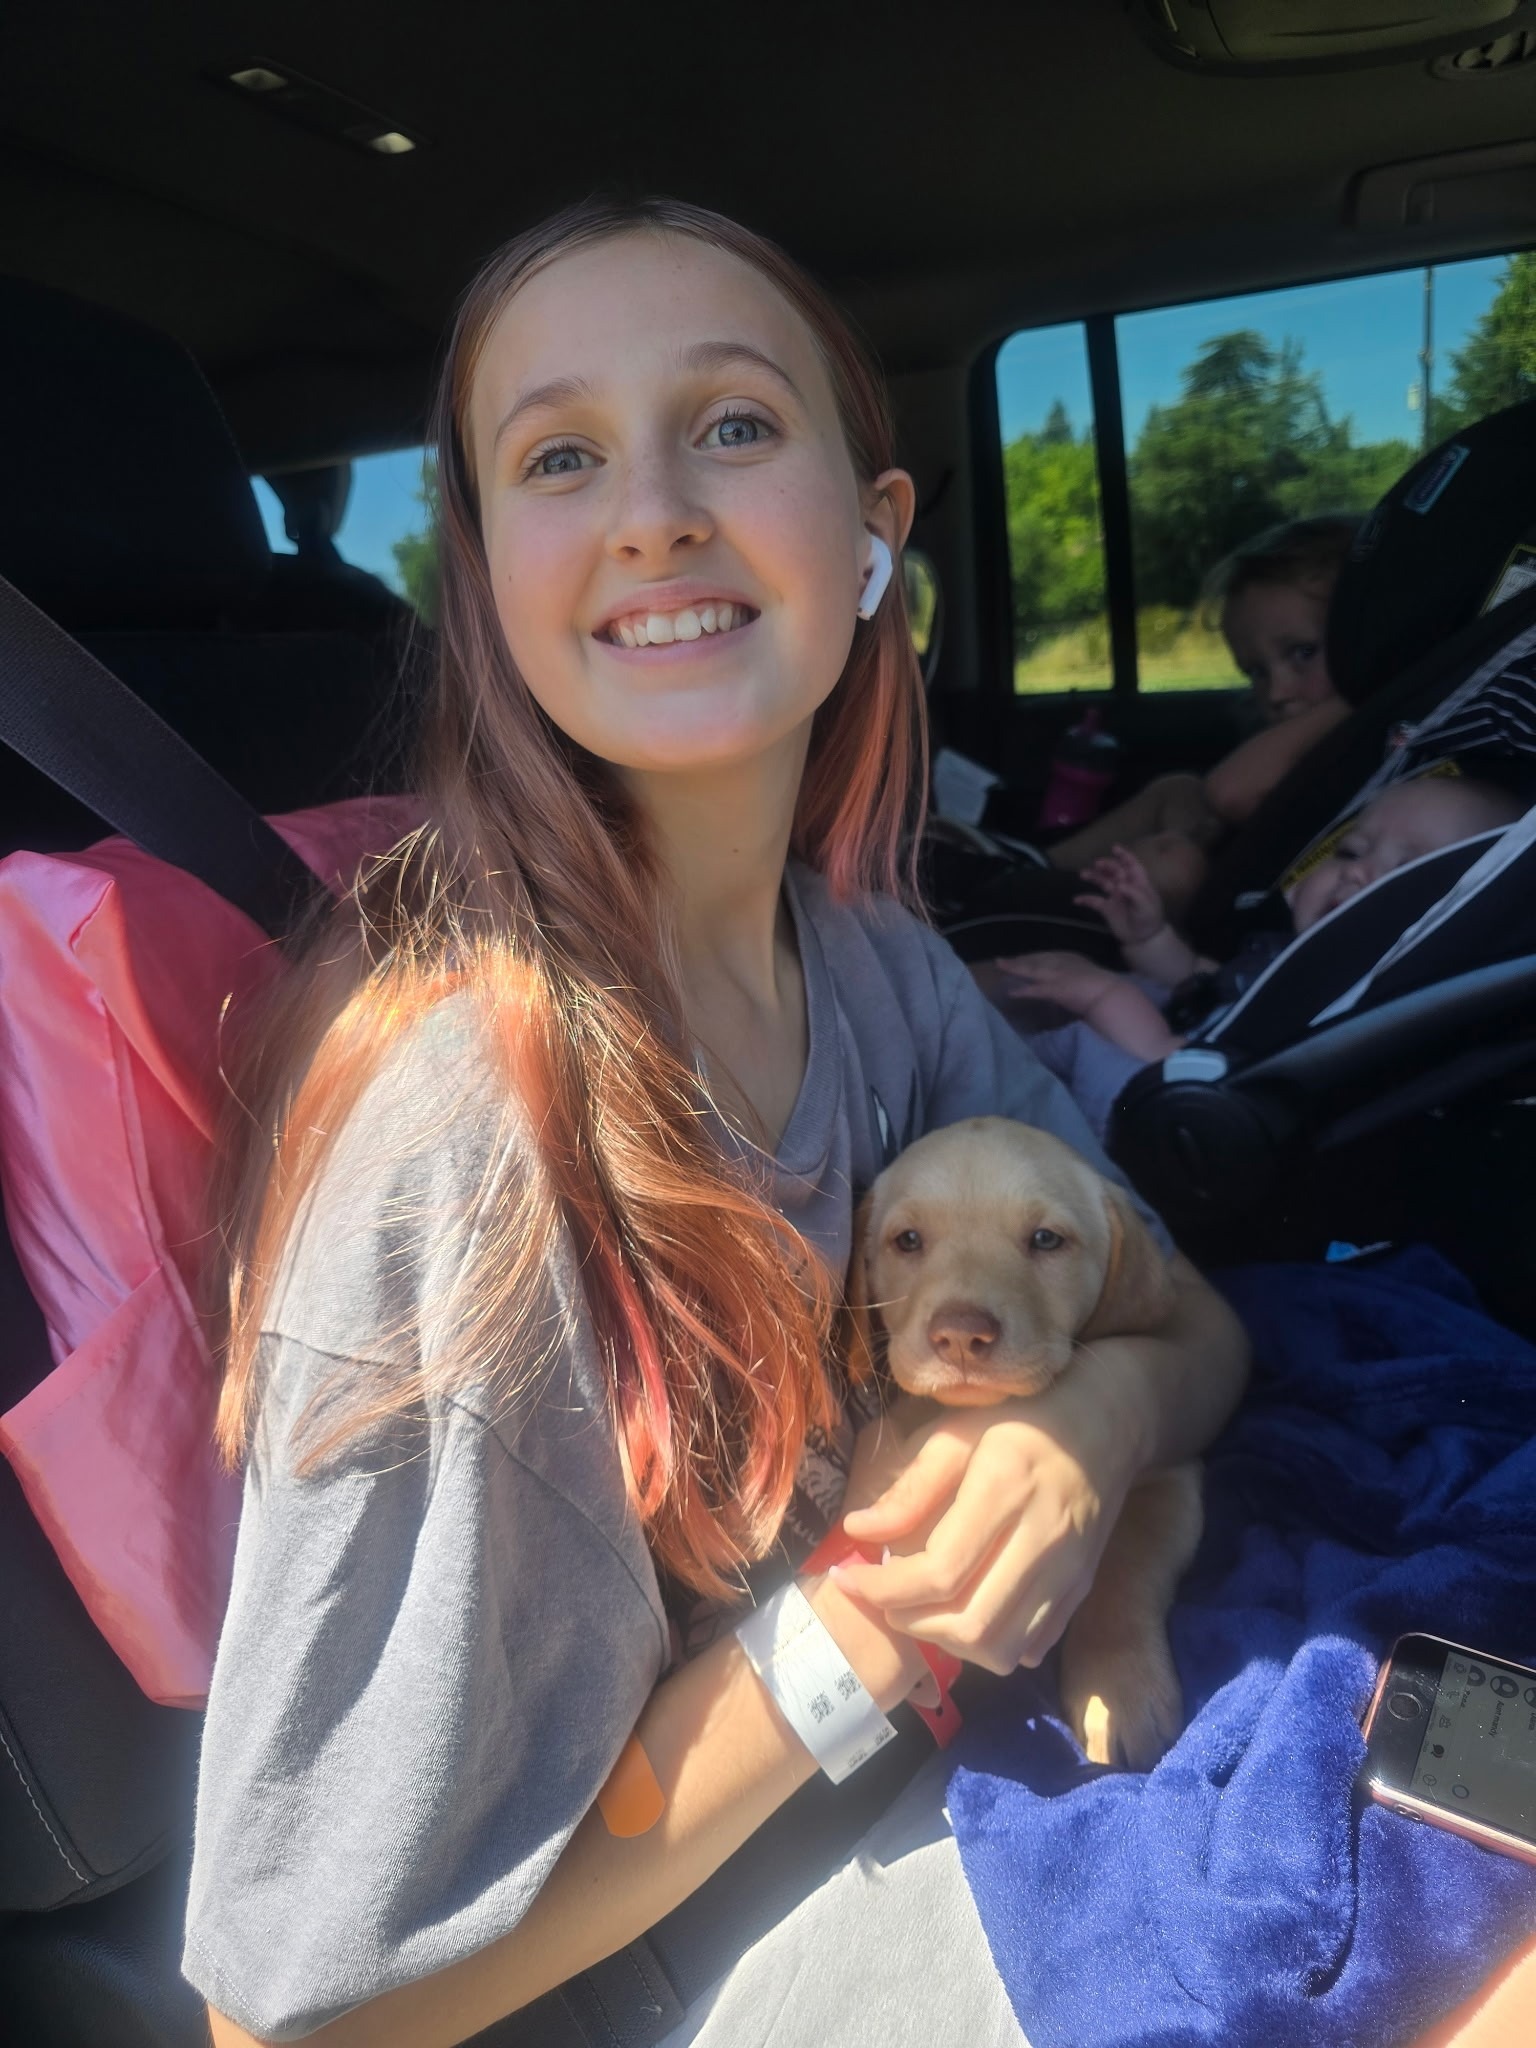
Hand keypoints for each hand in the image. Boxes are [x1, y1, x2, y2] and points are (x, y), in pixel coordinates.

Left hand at [832, 1365, 1145, 1674]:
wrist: (1110, 1422)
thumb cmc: (1024, 1417)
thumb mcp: (959, 1431)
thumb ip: (910, 1486)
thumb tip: (858, 1531)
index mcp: (1006, 1489)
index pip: (940, 1570)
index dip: (883, 1587)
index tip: (847, 1578)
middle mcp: (1044, 1539)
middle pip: (972, 1623)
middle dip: (912, 1622)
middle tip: (884, 1596)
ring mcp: (1070, 1571)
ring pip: (1004, 1648)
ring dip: (950, 1641)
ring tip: (921, 1607)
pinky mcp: (1082, 1589)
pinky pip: (1031, 1644)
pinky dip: (990, 1643)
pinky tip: (966, 1608)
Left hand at [994, 949, 1119, 1015]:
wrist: (1113, 995)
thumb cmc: (1108, 991)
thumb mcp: (1092, 980)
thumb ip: (1081, 980)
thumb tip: (1075, 987)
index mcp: (1074, 959)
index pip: (1050, 956)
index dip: (1034, 958)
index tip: (1023, 959)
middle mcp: (1064, 962)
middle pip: (1037, 960)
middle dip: (1021, 960)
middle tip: (1003, 960)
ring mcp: (1059, 974)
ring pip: (1032, 969)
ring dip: (1015, 967)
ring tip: (1000, 965)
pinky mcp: (1056, 988)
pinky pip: (1035, 989)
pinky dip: (1023, 991)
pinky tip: (1011, 992)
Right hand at [1076, 845, 1166, 944]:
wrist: (1144, 939)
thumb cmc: (1150, 919)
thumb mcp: (1146, 906)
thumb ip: (1134, 894)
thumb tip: (1120, 884)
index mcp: (1138, 883)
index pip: (1131, 865)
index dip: (1124, 856)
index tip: (1114, 848)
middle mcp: (1125, 887)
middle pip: (1115, 871)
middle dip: (1107, 865)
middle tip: (1098, 864)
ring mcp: (1115, 897)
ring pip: (1103, 883)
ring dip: (1094, 877)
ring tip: (1083, 874)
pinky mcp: (1107, 909)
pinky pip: (1094, 901)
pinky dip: (1085, 899)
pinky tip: (1076, 900)